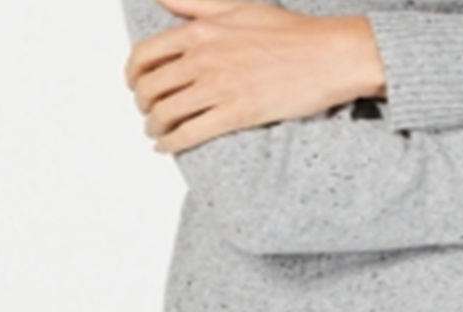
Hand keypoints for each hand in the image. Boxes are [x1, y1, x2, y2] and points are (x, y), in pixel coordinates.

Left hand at [124, 0, 385, 152]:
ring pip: (165, 113)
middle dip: (142, 102)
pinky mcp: (236, 115)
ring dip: (154, 125)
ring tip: (156, 130)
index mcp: (200, 31)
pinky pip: (189, 134)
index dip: (133, 74)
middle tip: (147, 110)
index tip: (135, 83)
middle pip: (150, 87)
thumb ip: (195, 4)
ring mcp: (218, 88)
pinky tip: (166, 146)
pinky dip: (170, 143)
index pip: (146, 55)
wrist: (330, 56)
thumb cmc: (293, 32)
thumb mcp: (238, 6)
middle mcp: (203, 59)